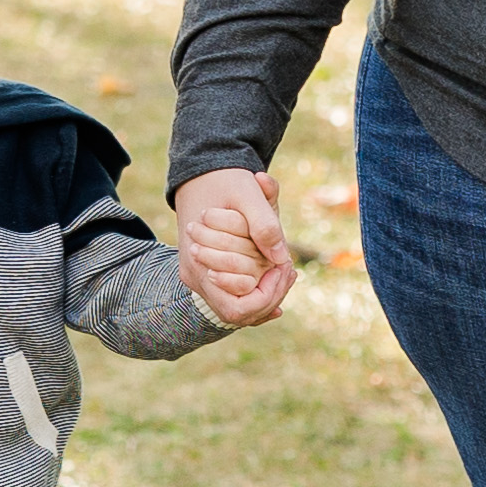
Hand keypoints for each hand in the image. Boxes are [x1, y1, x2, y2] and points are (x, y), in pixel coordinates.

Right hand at [172, 166, 299, 323]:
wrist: (200, 172)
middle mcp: (195, 277)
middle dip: (270, 296)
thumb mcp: (248, 194)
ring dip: (265, 294)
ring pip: (238, 307)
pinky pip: (233, 294)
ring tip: (286, 269)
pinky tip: (277, 275)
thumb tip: (280, 258)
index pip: (238, 309)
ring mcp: (199, 275)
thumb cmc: (224, 180)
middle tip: (290, 269)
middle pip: (239, 313)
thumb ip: (265, 225)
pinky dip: (256, 289)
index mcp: (199, 264)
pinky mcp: (206, 271)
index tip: (283, 266)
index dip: (266, 296)